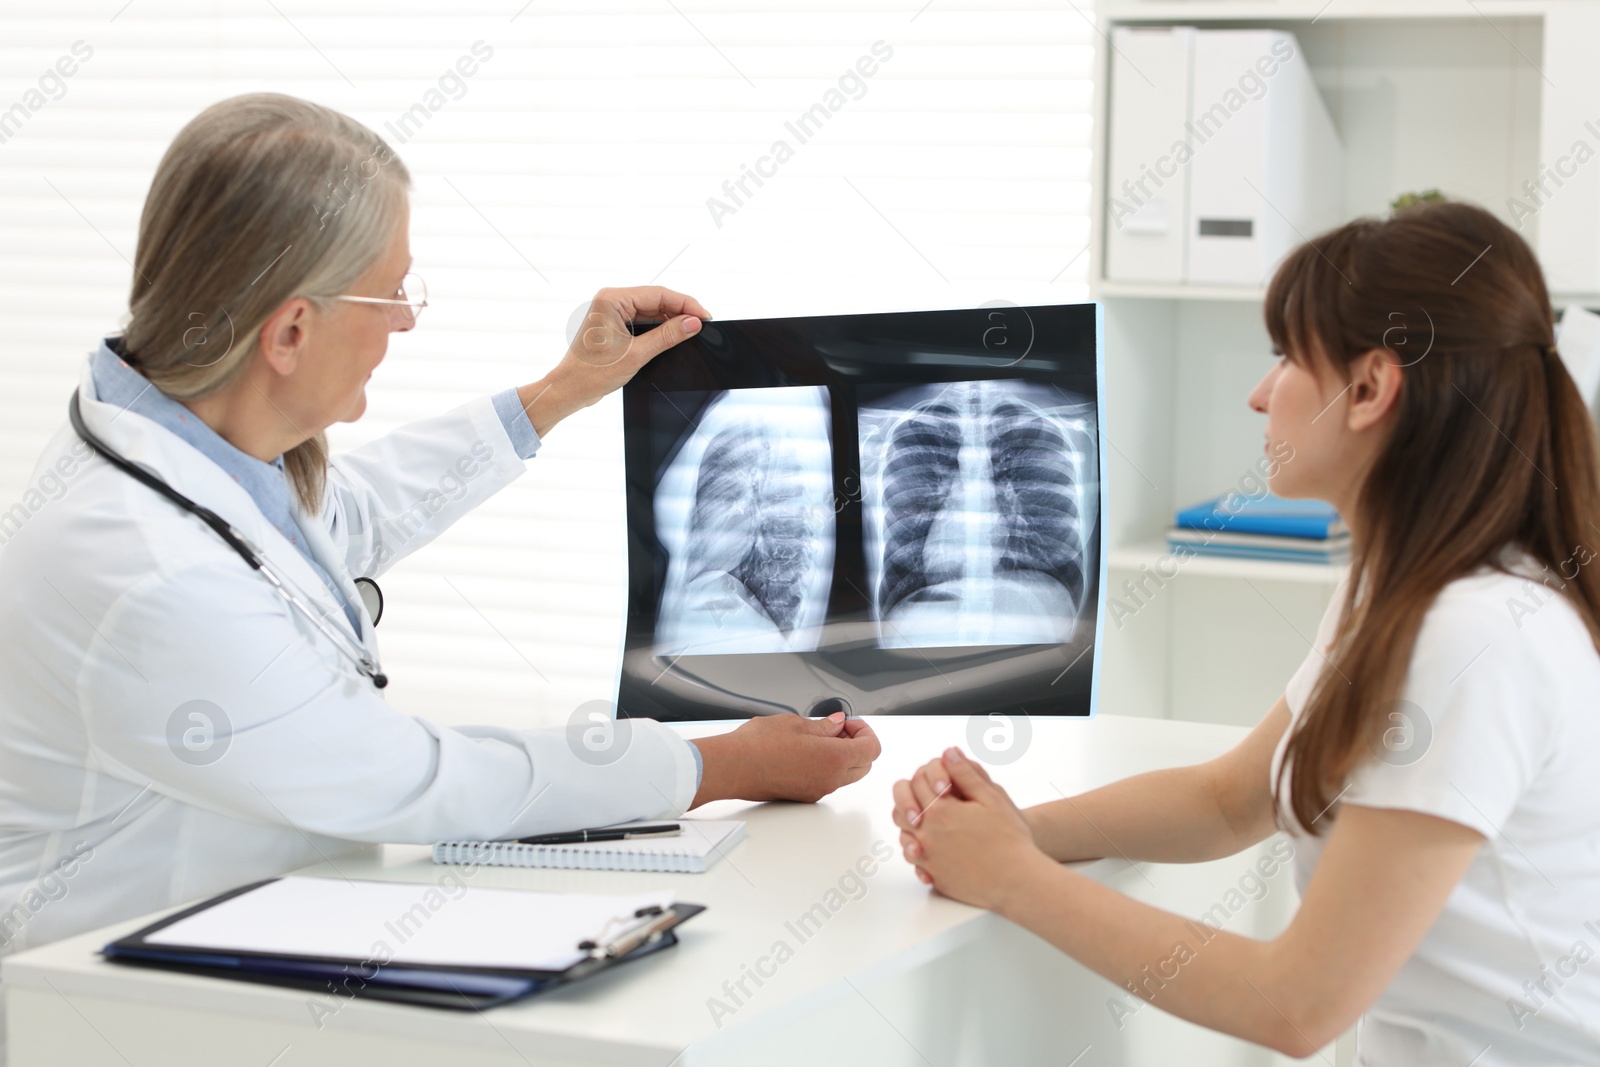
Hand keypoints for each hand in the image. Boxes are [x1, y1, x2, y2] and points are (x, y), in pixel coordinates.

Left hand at [518, 286, 712, 436]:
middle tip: (703, 325)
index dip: (685, 304)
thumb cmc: (592, 373)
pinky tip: (674, 336)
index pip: (658, 294)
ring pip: (651, 310)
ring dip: (671, 320)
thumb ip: (667, 336)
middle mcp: (611, 300)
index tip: (705, 316)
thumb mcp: (636, 354)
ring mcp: (612, 312)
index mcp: (611, 299)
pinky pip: (642, 321)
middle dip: (680, 311)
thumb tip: (693, 323)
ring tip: (692, 331)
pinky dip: (659, 328)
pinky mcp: (614, 325)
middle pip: (656, 300)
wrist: (569, 390)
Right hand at [691, 713, 879, 806]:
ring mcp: (817, 791)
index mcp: (833, 759)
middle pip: (864, 765)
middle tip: (838, 729)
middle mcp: (830, 780)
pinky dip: (827, 766)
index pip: (872, 749)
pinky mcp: (803, 796)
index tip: (849, 722)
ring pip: (846, 775)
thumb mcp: (795, 723)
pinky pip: (827, 781)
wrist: (731, 767)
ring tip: (818, 737)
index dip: (865, 731)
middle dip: (857, 744)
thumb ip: (824, 726)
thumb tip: (838, 724)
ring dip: (842, 756)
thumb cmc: (758, 745)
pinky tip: (806, 751)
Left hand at [892, 747, 1043, 909]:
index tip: (945, 783)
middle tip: (930, 800)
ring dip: (911, 826)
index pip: (917, 783)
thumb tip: (948, 753)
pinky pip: (915, 862)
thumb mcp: (992, 798)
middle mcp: (927, 834)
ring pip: (904, 836)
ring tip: (927, 822)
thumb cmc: (1010, 838)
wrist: (1018, 880)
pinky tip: (931, 848)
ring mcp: (929, 859)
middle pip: (901, 809)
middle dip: (911, 799)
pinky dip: (918, 852)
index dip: (929, 778)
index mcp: (940, 810)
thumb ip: (966, 774)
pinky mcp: (935, 878)